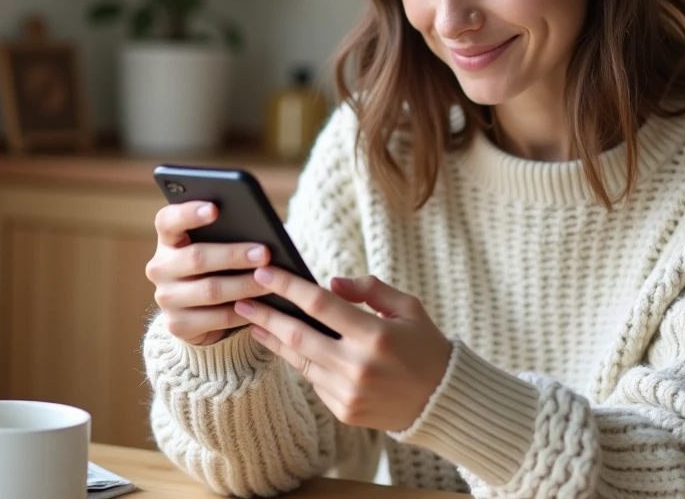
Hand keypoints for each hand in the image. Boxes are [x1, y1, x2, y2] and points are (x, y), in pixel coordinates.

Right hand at [146, 201, 276, 346]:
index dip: (189, 213)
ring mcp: (166, 298)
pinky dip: (243, 311)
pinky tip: (264, 305)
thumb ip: (229, 234)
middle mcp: (160, 267)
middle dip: (234, 255)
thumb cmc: (219, 266)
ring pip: (210, 290)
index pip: (168, 220)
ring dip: (244, 285)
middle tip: (265, 253)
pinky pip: (216, 318)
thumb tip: (262, 232)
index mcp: (168, 239)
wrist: (201, 312)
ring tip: (271, 280)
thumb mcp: (219, 247)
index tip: (215, 208)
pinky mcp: (177, 324)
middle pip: (196, 258)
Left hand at [235, 270, 451, 431]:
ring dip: (273, 339)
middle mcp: (358, 366)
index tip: (265, 273)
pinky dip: (300, 360)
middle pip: (299, 334)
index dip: (289, 287)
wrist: (441, 400)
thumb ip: (369, 289)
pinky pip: (313, 380)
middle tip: (242, 297)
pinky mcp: (343, 410)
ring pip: (300, 360)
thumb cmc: (425, 345)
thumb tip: (331, 282)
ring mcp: (348, 392)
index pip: (320, 305)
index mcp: (376, 335)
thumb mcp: (408, 307)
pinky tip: (285, 345)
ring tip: (254, 321)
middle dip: (266, 314)